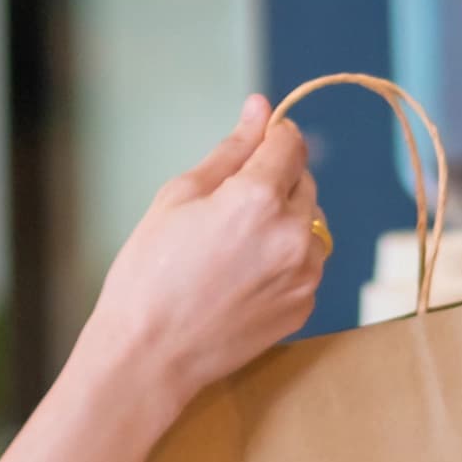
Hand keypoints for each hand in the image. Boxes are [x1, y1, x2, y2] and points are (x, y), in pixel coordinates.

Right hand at [83, 96, 331, 402]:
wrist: (149, 355)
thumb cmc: (150, 271)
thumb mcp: (180, 196)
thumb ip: (231, 149)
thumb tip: (260, 107)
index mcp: (260, 198)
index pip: (290, 144)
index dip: (272, 137)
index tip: (255, 144)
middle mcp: (294, 234)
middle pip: (304, 182)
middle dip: (276, 181)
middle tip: (229, 205)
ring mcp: (305, 275)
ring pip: (312, 224)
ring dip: (286, 220)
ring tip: (236, 244)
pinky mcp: (305, 306)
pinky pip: (307, 264)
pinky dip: (286, 259)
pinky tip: (243, 275)